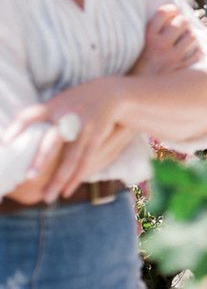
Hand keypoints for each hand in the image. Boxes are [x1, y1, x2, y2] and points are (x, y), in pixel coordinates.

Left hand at [6, 78, 126, 201]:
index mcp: (54, 106)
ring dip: (59, 179)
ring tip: (47, 198)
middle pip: (53, 140)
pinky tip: (66, 192)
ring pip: (71, 158)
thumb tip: (13, 135)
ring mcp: (84, 127)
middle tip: (29, 177)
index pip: (31, 115)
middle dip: (42, 159)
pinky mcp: (96, 136)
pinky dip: (75, 178)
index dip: (18, 127)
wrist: (112, 91)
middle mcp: (68, 116)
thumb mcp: (60, 100)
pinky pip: (85, 160)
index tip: (6, 140)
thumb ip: (42, 115)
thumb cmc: (79, 100)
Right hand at [130, 4, 199, 76]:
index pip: (163, 13)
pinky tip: (191, 52)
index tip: (172, 11)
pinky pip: (197, 54)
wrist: (133, 95)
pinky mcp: (180, 70)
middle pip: (181, 22)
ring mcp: (172, 58)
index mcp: (146, 38)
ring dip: (190, 37)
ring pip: (191, 37)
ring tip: (185, 39)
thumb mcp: (134, 48)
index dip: (170, 9)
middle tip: (180, 26)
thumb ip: (148, 33)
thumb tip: (166, 16)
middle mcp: (160, 46)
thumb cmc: (133, 69)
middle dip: (182, 22)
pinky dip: (196, 52)